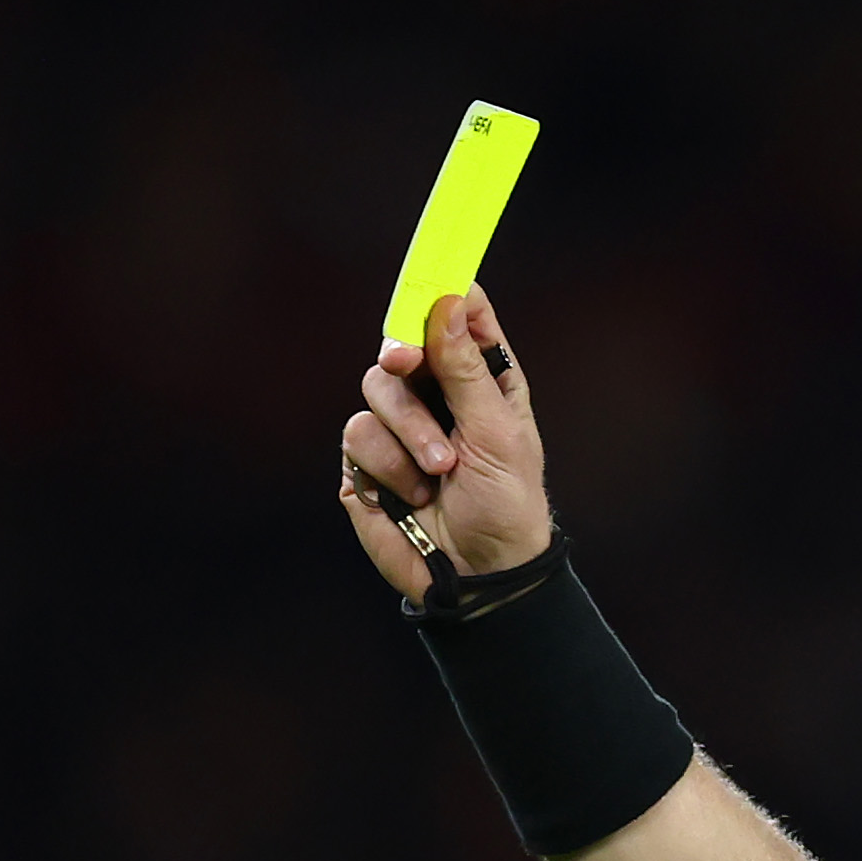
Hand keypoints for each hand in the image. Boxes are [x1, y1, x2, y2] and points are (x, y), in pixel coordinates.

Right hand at [340, 287, 552, 592]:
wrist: (477, 576)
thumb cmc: (505, 505)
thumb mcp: (498, 434)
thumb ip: (466, 371)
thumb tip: (446, 305)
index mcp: (481, 381)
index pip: (457, 319)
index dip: (442, 295)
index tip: (431, 284)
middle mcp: (437, 396)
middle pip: (401, 346)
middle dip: (405, 360)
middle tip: (405, 363)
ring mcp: (398, 428)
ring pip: (375, 392)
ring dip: (406, 433)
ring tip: (438, 472)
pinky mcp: (366, 463)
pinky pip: (356, 439)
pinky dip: (384, 466)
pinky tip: (412, 495)